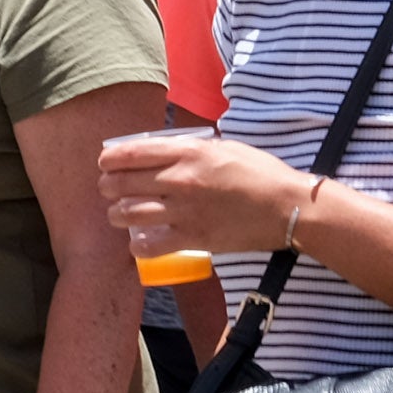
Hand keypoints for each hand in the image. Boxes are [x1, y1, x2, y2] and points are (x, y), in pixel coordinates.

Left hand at [98, 128, 305, 258]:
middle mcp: (180, 179)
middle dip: (107, 186)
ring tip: (120, 214)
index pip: (130, 152)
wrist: (287, 206)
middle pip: (121, 183)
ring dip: (117, 214)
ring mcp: (184, 210)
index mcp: (187, 152)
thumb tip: (163, 151)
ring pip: (128, 213)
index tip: (105, 163)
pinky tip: (139, 241)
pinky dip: (137, 244)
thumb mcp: (223, 147)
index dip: (109, 159)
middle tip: (109, 190)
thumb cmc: (260, 172)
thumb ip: (190, 149)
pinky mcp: (192, 238)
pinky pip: (148, 245)